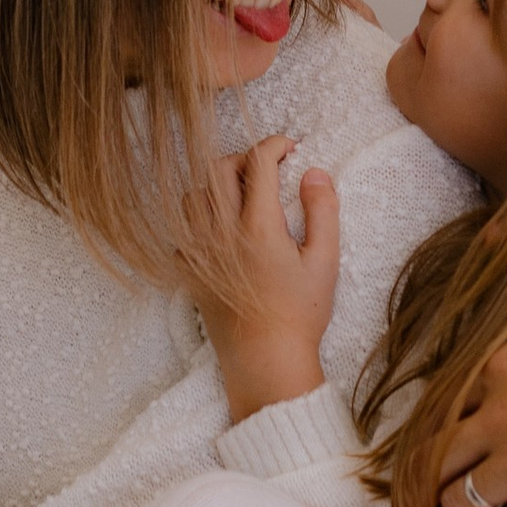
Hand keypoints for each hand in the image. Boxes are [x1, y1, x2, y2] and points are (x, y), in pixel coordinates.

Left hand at [193, 134, 340, 421]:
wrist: (265, 362)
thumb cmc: (300, 315)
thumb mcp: (324, 262)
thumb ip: (322, 211)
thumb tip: (315, 171)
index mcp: (258, 225)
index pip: (258, 162)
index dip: (275, 144)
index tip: (290, 147)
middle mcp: (222, 232)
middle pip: (218, 169)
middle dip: (244, 158)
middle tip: (266, 168)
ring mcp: (199, 252)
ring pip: (193, 196)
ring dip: (216, 185)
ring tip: (240, 195)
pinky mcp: (188, 272)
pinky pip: (182, 231)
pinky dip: (199, 220)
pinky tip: (220, 231)